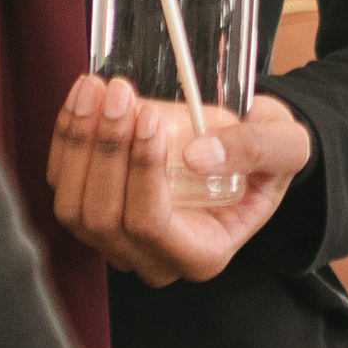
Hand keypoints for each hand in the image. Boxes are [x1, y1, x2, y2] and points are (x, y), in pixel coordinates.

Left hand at [46, 78, 313, 285]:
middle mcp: (153, 258)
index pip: (152, 226)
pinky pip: (62, 184)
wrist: (245, 147)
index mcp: (202, 253)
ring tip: (99, 89)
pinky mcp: (93, 211)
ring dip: (79, 142)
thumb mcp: (284, 146)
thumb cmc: (266, 153)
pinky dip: (66, 138)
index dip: (142, 172)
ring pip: (73, 208)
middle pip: (103, 219)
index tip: (150, 118)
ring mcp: (117, 241)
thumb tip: (198, 157)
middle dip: (106, 150)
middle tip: (120, 92)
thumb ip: (253, 150)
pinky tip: (85, 98)